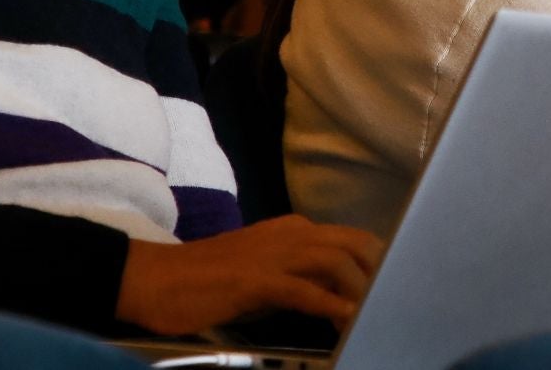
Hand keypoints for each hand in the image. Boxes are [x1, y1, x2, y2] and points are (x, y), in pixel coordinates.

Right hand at [115, 216, 383, 334]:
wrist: (153, 279)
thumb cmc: (207, 282)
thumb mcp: (263, 274)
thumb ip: (298, 278)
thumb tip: (334, 297)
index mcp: (294, 230)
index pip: (353, 239)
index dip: (380, 263)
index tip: (397, 286)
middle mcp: (291, 234)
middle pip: (356, 244)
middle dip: (382, 272)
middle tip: (395, 302)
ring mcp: (273, 253)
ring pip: (337, 262)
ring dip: (362, 291)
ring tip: (376, 316)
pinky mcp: (256, 279)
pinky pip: (306, 290)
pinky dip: (332, 305)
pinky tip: (347, 321)